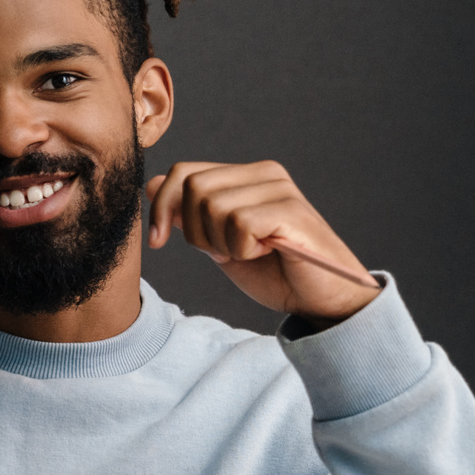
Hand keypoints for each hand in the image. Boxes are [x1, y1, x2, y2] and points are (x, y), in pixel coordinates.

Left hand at [145, 161, 379, 324]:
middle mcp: (264, 173)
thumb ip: (192, 216)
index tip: (159, 241)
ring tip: (249, 253)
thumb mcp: (221, 244)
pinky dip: (242, 249)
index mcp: (247, 176)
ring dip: (222, 243)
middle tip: (225, 252)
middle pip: (193, 189)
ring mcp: (279, 189)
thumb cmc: (277, 274)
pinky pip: (239, 223)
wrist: (322, 301)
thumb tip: (152, 186)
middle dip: (196, 232)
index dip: (163, 208)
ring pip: (213, 207)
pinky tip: (265, 254)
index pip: (185, 173)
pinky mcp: (290, 211)